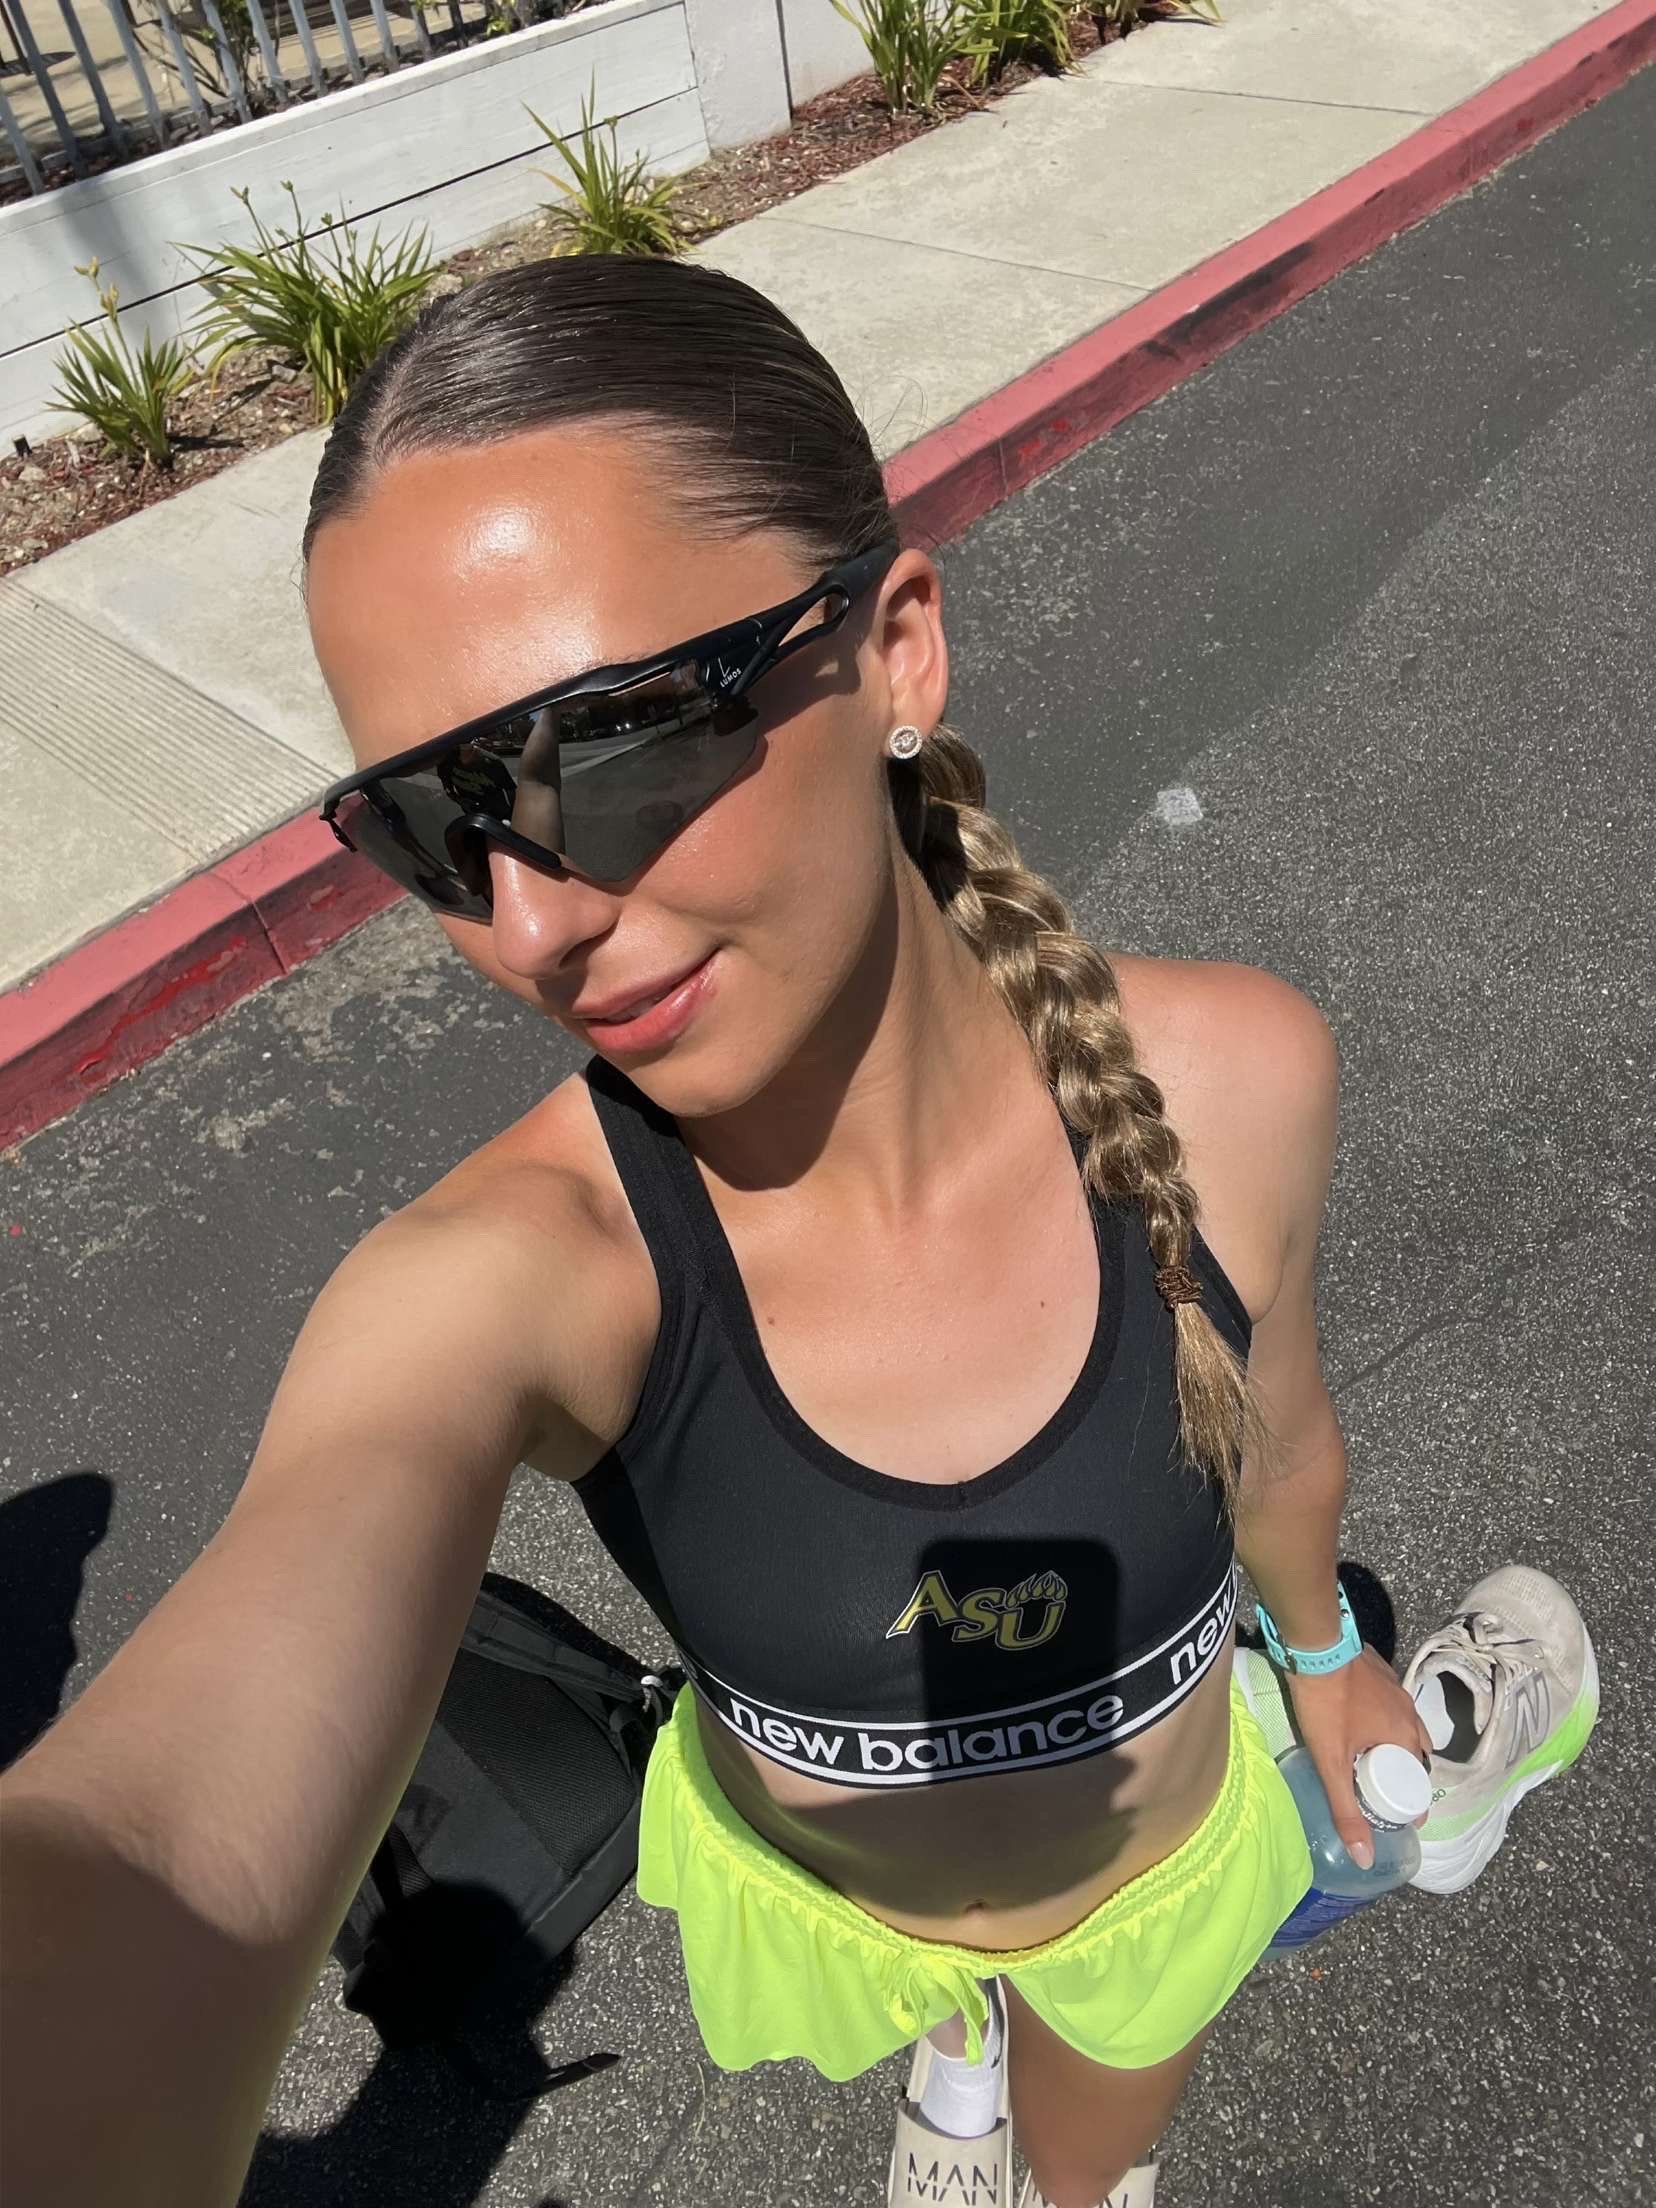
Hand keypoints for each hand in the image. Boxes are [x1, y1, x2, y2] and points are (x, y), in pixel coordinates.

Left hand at [1283, 1647, 1436, 1868]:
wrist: (1314, 1643)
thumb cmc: (1326, 1705)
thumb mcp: (1332, 1763)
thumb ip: (1346, 1810)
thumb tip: (1365, 1858)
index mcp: (1406, 1735)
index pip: (1421, 1776)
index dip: (1412, 1798)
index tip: (1399, 1814)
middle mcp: (1409, 1710)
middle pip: (1415, 1749)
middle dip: (1405, 1769)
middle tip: (1382, 1786)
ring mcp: (1394, 1685)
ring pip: (1404, 1722)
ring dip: (1395, 1740)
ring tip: (1372, 1755)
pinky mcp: (1377, 1667)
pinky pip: (1388, 1700)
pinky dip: (1382, 1715)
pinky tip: (1360, 1718)